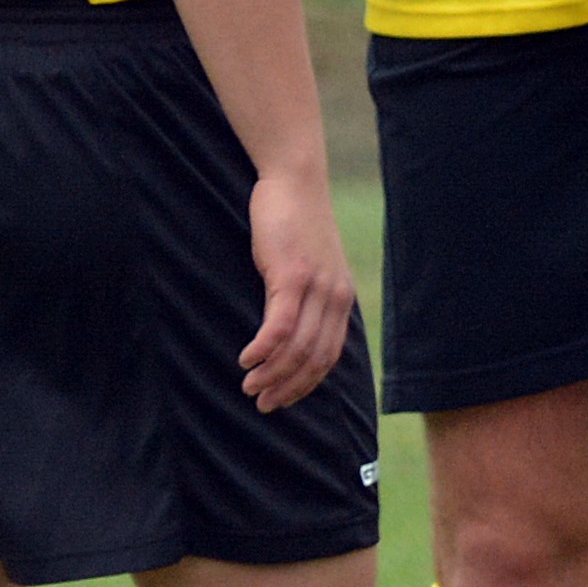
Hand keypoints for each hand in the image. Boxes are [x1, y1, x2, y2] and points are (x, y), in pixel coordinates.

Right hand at [238, 160, 354, 412]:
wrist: (295, 182)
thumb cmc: (293, 225)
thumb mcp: (306, 266)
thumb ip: (304, 298)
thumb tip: (285, 331)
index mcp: (341, 299)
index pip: (329, 356)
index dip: (306, 384)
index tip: (283, 400)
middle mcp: (335, 297)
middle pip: (315, 359)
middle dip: (289, 387)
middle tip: (263, 404)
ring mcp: (316, 286)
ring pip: (298, 347)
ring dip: (272, 373)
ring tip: (249, 387)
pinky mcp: (293, 275)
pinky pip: (279, 324)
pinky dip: (263, 349)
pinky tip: (246, 361)